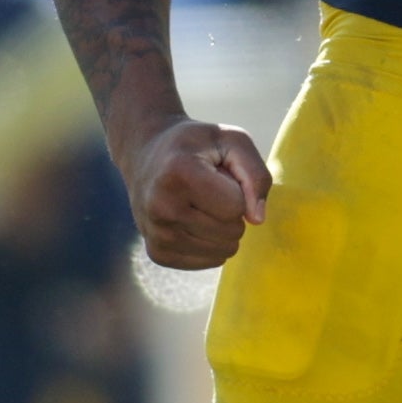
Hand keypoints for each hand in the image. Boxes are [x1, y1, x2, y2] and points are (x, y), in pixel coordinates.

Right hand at [123, 116, 270, 270]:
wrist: (144, 155)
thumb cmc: (196, 146)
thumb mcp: (232, 140)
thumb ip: (256, 175)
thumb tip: (257, 220)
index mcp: (178, 174)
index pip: (236, 206)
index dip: (238, 190)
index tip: (217, 173)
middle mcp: (161, 207)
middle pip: (231, 232)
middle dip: (231, 211)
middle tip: (207, 188)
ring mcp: (157, 235)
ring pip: (223, 251)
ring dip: (222, 229)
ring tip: (199, 203)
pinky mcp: (158, 254)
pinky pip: (210, 262)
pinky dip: (210, 243)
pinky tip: (191, 220)